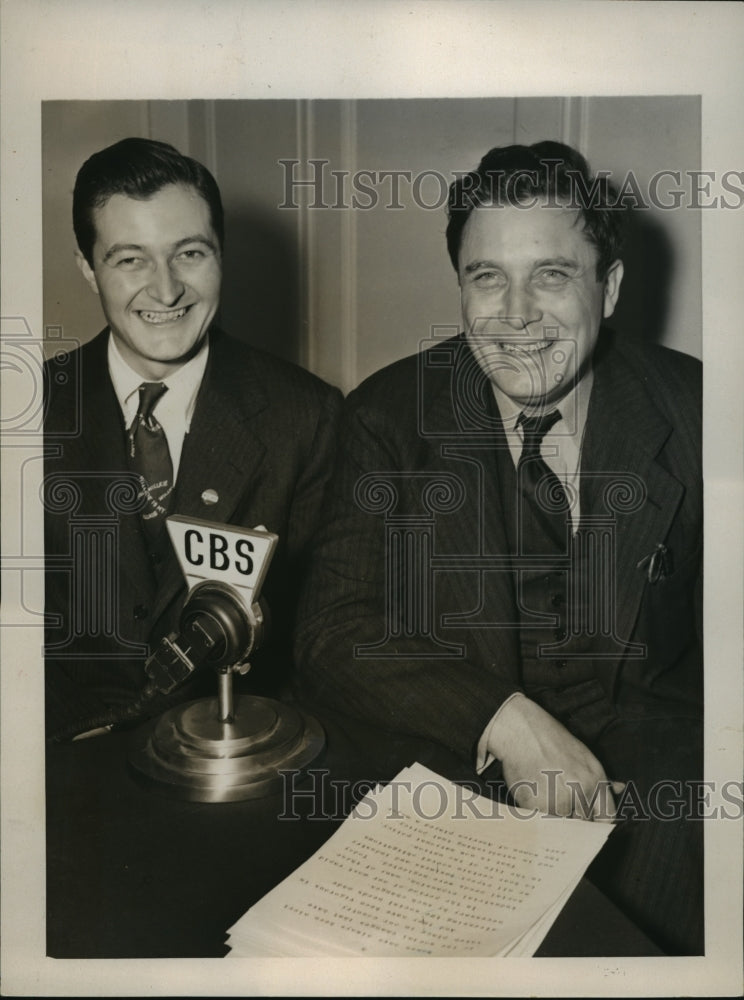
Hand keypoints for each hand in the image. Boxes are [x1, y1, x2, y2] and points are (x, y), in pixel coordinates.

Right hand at [488, 694, 623, 820]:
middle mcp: (582, 791)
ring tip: (544, 799)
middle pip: (584, 824)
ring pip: (562, 826)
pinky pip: (541, 823)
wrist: (522, 730)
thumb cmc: (552, 741)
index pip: (607, 817)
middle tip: (560, 809)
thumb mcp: (584, 755)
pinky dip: (537, 817)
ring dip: (554, 819)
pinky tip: (533, 798)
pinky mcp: (539, 805)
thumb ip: (601, 778)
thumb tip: (620, 789)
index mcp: (596, 780)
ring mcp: (560, 799)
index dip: (598, 825)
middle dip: (573, 821)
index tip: (589, 826)